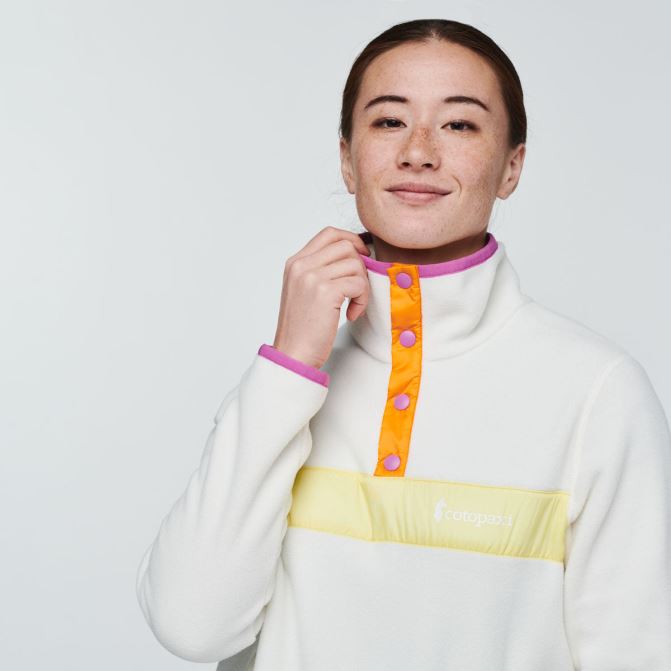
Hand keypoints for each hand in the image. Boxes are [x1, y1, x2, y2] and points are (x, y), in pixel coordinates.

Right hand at [272, 226, 371, 369]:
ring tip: (353, 305)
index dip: (351, 240)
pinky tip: (351, 314)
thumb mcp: (304, 291)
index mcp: (295, 262)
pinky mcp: (325, 291)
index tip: (361, 257)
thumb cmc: (303, 328)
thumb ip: (321, 270)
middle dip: (361, 266)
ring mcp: (312, 277)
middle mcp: (301, 265)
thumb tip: (355, 255)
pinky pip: (358, 283)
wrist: (293, 354)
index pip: (329, 233)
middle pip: (346, 245)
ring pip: (355, 264)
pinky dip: (362, 300)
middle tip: (358, 289)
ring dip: (362, 286)